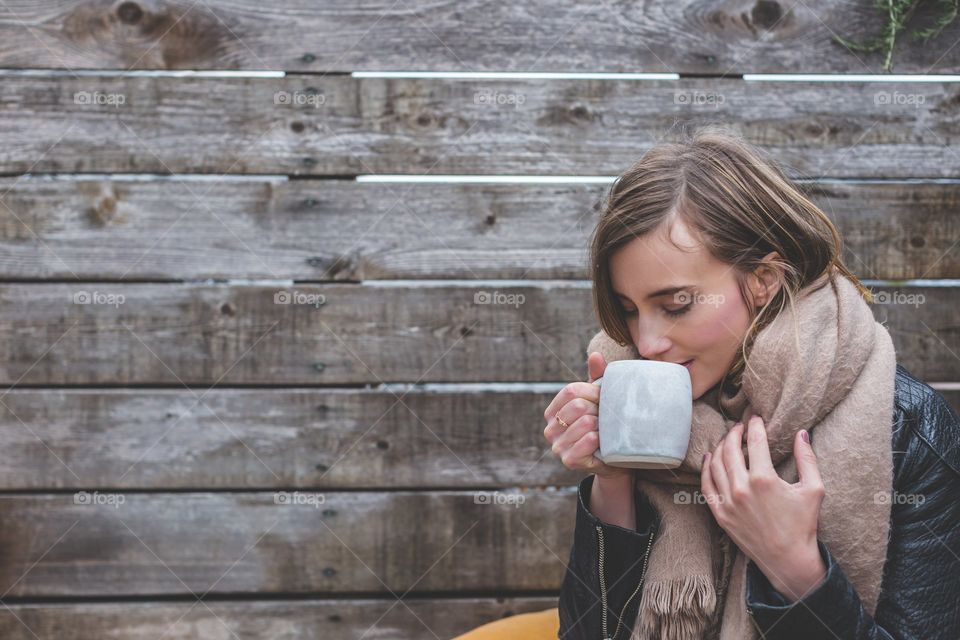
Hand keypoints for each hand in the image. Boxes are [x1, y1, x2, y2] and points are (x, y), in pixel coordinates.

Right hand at [543, 352, 630, 479]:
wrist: (614, 459)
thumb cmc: (604, 425)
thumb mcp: (599, 400)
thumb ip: (596, 377)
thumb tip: (595, 355)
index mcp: (552, 412)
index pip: (571, 391)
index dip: (593, 392)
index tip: (605, 399)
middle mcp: (549, 429)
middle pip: (578, 405)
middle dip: (599, 409)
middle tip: (608, 418)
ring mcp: (557, 446)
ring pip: (585, 422)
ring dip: (603, 425)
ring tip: (607, 430)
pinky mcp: (569, 460)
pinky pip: (588, 440)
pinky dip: (601, 438)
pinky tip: (604, 442)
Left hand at [701, 415, 827, 601]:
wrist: (788, 559)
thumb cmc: (803, 525)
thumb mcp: (814, 489)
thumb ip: (808, 459)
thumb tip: (802, 433)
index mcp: (764, 479)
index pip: (755, 441)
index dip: (755, 426)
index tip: (756, 418)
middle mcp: (742, 488)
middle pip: (730, 449)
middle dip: (734, 432)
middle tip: (740, 426)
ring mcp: (728, 501)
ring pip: (715, 464)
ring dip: (720, 447)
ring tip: (728, 439)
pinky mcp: (720, 513)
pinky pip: (706, 484)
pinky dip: (706, 468)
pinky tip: (709, 457)